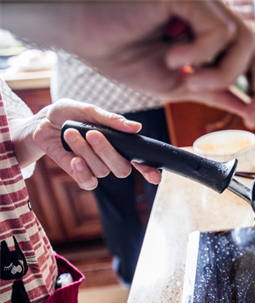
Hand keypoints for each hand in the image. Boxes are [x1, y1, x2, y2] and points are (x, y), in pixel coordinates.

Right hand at [2, 1, 254, 127]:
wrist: (82, 32)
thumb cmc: (122, 51)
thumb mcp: (176, 85)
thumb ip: (213, 92)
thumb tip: (245, 107)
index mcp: (209, 40)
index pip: (253, 62)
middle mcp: (212, 20)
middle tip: (253, 115)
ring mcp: (204, 5)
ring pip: (245, 42)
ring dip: (222, 75)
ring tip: (190, 82)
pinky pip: (219, 32)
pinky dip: (200, 54)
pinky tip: (172, 54)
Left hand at [10, 99, 161, 189]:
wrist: (41, 123)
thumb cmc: (68, 114)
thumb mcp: (89, 110)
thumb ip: (112, 120)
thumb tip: (136, 127)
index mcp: (120, 143)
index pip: (142, 160)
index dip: (151, 170)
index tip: (155, 177)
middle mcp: (112, 158)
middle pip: (123, 168)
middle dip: (107, 151)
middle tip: (92, 133)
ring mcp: (97, 167)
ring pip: (102, 170)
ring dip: (86, 151)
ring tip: (71, 134)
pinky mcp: (80, 174)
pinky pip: (89, 182)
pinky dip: (81, 170)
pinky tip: (73, 158)